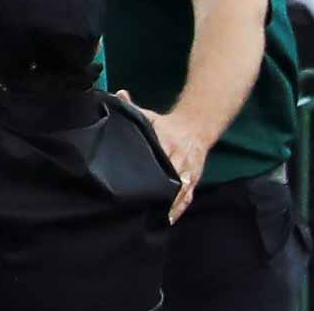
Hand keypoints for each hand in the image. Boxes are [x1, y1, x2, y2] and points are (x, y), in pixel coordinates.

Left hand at [123, 92, 208, 222]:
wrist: (195, 127)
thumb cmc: (166, 124)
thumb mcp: (149, 116)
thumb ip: (131, 107)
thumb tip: (118, 93)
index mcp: (166, 144)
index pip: (156, 158)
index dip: (148, 171)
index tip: (136, 184)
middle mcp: (178, 160)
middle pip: (167, 179)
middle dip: (156, 193)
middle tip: (139, 208)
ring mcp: (187, 173)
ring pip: (179, 193)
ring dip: (167, 205)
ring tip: (152, 219)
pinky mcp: (193, 181)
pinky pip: (187, 198)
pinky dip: (178, 209)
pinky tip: (168, 220)